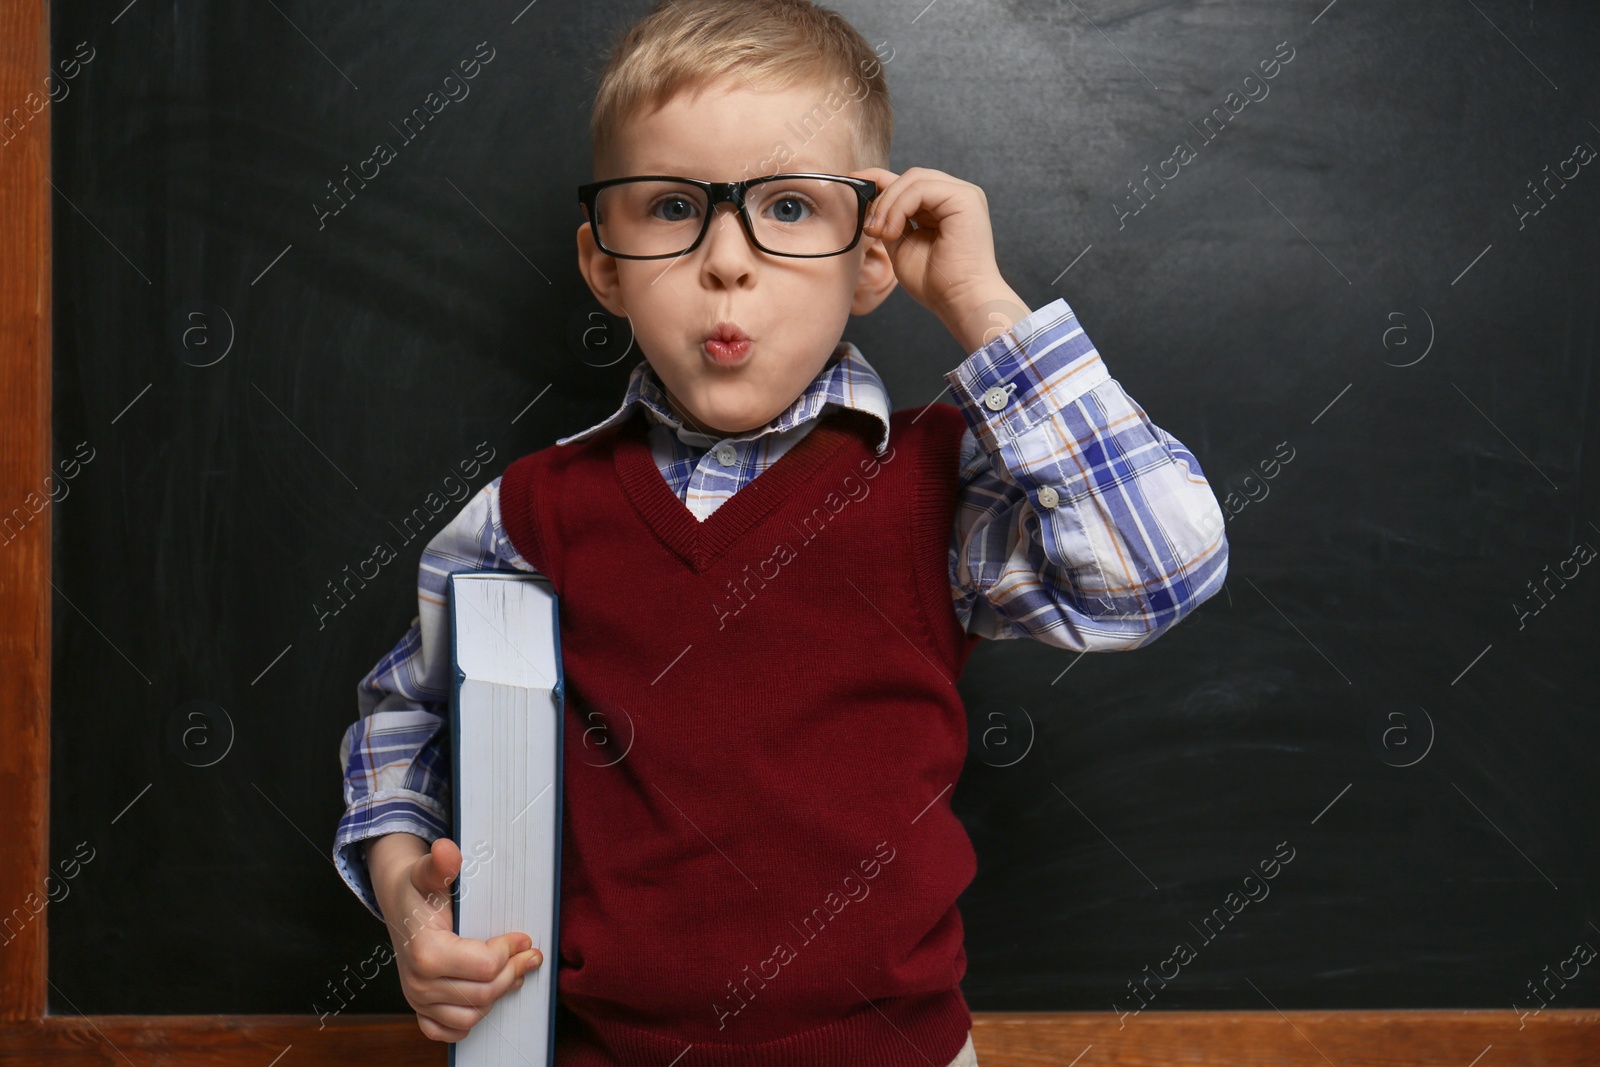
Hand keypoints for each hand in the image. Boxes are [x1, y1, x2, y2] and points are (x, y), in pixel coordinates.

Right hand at [370, 834, 544, 1042]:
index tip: (523, 938)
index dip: (510, 951)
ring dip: (497, 996)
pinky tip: (484, 998)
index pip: (485, 966)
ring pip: (471, 1016)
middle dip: (513, 972)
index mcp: (425, 952)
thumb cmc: (417, 890)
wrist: (399, 904)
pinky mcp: (421, 1011)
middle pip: (483, 993)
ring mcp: (418, 1001)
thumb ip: (440, 865)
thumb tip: (448, 851)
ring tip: (512, 973)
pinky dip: (469, 1020)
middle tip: (529, 955)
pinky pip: (449, 1031)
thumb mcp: (429, 873)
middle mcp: (419, 983)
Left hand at [850, 165, 1029, 351]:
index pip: (909, 183)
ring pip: (913, 179)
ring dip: (888, 205)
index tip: (853, 183)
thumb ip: (890, 220)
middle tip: (870, 229)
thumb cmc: (935, 283)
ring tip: (880, 234)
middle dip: (882, 198)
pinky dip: (899, 208)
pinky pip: (920, 188)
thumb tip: (869, 197)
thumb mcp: (902, 244)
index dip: (879, 179)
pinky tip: (894, 232)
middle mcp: (956, 195)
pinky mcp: (965, 198)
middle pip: (910, 177)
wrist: (960, 302)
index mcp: (945, 206)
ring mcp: (963, 194)